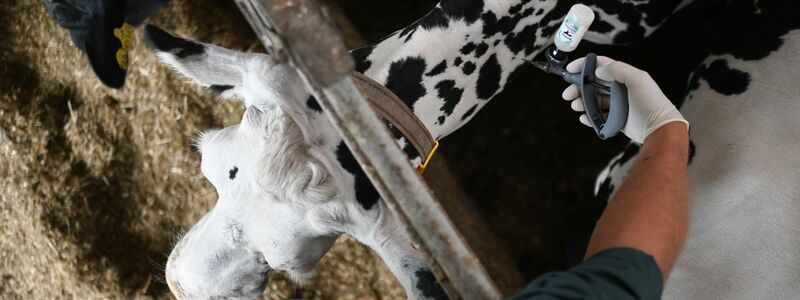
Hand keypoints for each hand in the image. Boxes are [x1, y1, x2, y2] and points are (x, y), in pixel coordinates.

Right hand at [561, 56, 687, 142]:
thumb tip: (598, 71)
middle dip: (578, 88)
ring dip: (581, 102)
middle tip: (567, 94)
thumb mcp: (638, 79)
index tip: (570, 70)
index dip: (584, 65)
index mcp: (623, 76)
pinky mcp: (615, 119)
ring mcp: (616, 104)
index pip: (600, 65)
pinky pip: (598, 117)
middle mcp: (619, 89)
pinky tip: (584, 118)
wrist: (659, 127)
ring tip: (575, 106)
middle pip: (592, 84)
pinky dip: (589, 117)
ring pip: (593, 100)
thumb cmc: (651, 102)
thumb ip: (618, 70)